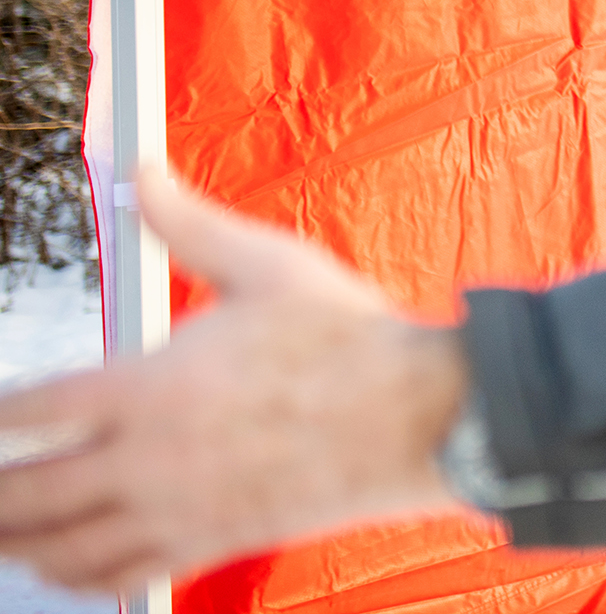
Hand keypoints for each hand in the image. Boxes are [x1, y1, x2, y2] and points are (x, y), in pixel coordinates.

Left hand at [0, 166, 474, 591]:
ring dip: (15, 541)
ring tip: (0, 531)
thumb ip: (189, 223)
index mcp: (151, 386)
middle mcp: (149, 458)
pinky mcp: (210, 543)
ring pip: (59, 547)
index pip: (30, 411)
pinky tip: (63, 565)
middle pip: (23, 493)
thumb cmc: (353, 342)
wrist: (422, 414)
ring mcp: (176, 509)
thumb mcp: (269, 264)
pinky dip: (75, 576)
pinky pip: (117, 576)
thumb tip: (144, 174)